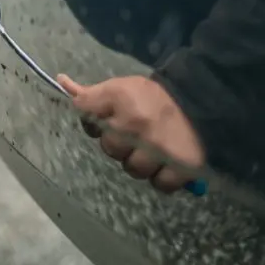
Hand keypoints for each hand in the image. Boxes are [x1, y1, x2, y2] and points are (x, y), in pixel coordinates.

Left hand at [57, 74, 204, 193]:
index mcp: (120, 99)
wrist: (202, 99)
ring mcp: (158, 149)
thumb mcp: (122, 86)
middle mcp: (136, 125)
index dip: (94, 120)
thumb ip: (91, 93)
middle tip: (137, 134)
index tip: (110, 118)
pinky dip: (162, 178)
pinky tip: (167, 163)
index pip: (86, 114)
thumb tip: (61, 80)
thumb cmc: (154, 96)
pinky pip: (160, 184)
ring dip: (140, 162)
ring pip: (133, 169)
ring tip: (153, 149)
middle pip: (110, 149)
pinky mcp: (181, 167)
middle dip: (120, 143)